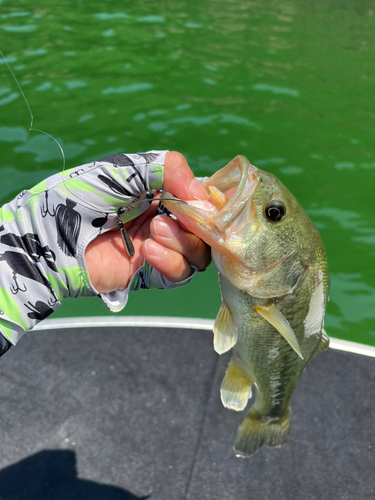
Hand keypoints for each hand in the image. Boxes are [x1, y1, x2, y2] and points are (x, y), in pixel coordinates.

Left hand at [85, 152, 210, 292]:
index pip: (200, 198)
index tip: (209, 202)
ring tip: (154, 230)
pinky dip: (172, 262)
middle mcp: (163, 219)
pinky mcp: (148, 274)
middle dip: (198, 223)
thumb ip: (168, 170)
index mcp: (159, 192)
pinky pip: (179, 274)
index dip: (210, 201)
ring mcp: (157, 248)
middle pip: (205, 228)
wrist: (48, 239)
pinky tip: (149, 250)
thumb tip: (203, 195)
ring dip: (184, 241)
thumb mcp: (124, 169)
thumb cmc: (80, 197)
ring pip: (198, 252)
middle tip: (180, 217)